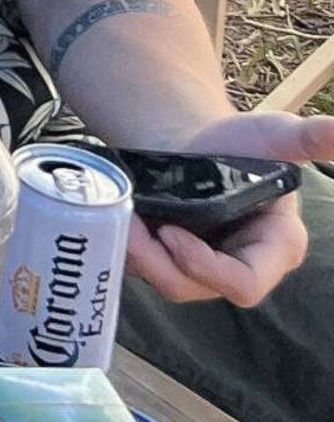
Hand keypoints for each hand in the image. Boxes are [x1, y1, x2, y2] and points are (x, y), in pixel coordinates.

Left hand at [124, 109, 331, 306]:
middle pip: (196, 287)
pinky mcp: (173, 263)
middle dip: (157, 261)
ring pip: (167, 281)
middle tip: (128, 220)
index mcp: (274, 248)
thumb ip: (309, 138)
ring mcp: (204, 270)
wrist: (194, 141)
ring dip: (136, 254)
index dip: (206, 267)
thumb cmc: (240, 142)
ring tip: (119, 213)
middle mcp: (240, 266)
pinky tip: (112, 219)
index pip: (244, 282)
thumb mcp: (274, 135)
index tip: (171, 233)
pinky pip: (147, 271)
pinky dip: (127, 250)